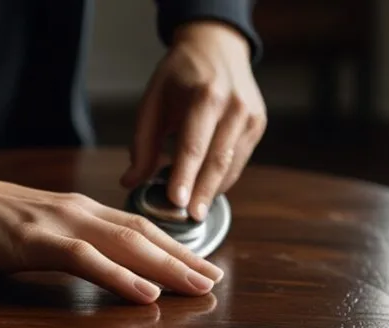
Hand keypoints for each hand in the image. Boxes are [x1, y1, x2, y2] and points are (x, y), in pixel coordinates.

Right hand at [0, 150, 223, 304]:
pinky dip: (120, 277)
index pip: (139, 229)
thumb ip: (69, 244)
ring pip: (125, 245)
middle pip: (143, 236)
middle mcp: (80, 213)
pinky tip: (145, 293)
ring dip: (166, 268)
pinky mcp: (37, 242)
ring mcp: (60, 225)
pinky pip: (86, 260)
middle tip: (215, 281)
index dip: (176, 248)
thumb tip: (95, 266)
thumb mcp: (40, 229)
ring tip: (197, 287)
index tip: (204, 267)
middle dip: (183, 259)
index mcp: (82, 212)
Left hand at [121, 20, 266, 220]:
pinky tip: (204, 190)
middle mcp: (234, 107)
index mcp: (206, 96)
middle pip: (217, 161)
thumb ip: (142, 144)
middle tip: (188, 218)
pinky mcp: (257, 125)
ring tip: (191, 208)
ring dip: (210, 190)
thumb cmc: (179, 75)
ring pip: (231, 166)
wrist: (217, 47)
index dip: (185, 176)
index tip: (176, 202)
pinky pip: (238, 162)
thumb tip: (130, 182)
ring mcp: (250, 117)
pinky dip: (221, 179)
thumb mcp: (153, 102)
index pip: (194, 145)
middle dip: (202, 193)